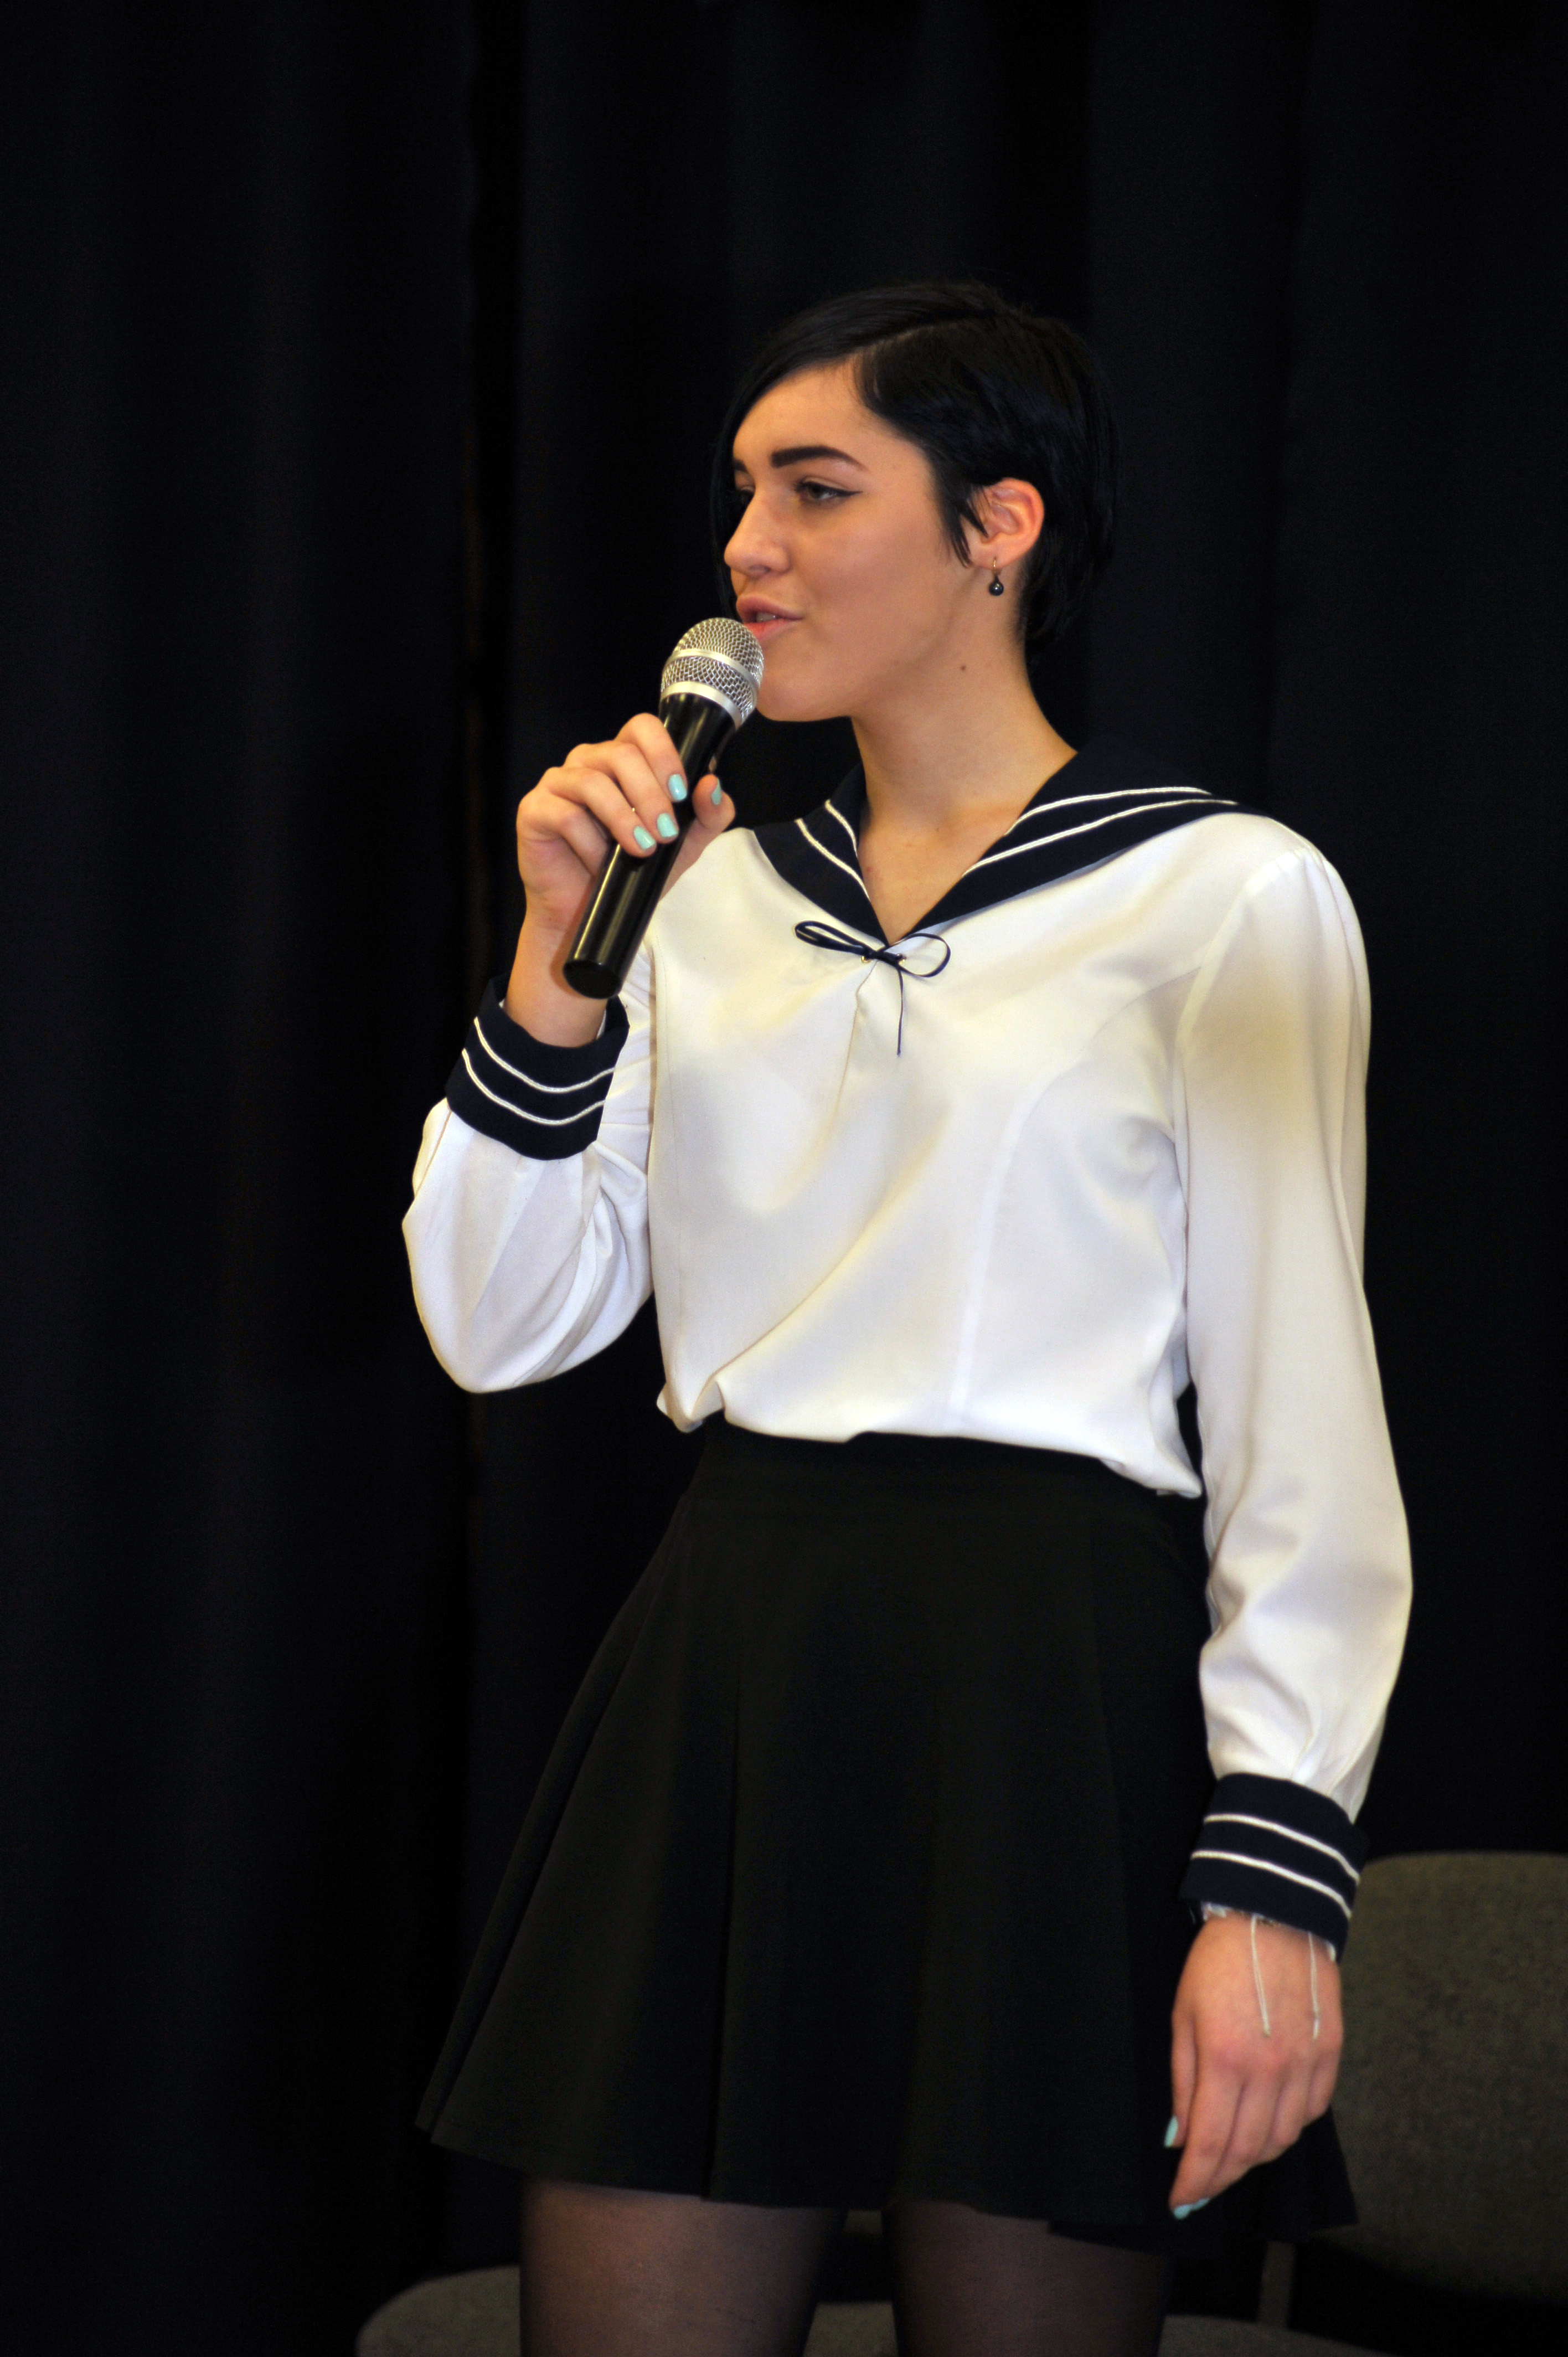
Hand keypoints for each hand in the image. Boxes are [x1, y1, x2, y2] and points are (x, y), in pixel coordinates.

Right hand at [506, 712, 734, 1042]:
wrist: (588, 916)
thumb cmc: (631, 873)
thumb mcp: (682, 846)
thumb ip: (706, 816)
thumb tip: (712, 784)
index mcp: (622, 760)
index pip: (642, 728)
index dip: (664, 754)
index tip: (680, 793)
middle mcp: (588, 763)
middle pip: (620, 754)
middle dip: (650, 795)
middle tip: (665, 832)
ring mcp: (558, 784)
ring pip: (592, 782)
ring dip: (623, 818)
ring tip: (641, 849)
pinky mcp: (534, 811)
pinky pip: (566, 815)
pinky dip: (590, 843)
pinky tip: (601, 863)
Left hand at [1167, 1914, 1340, 2210]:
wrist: (1274, 1914)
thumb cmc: (1217, 1962)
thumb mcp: (1183, 2015)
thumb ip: (1183, 2081)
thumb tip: (1180, 2137)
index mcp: (1226, 2059)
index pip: (1211, 2144)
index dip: (1195, 2181)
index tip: (1180, 2201)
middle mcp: (1270, 2071)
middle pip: (1248, 2150)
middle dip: (1221, 2177)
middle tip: (1203, 2186)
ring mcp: (1306, 2065)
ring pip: (1283, 2138)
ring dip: (1255, 2155)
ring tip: (1232, 2154)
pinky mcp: (1330, 2055)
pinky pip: (1311, 2112)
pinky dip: (1289, 2127)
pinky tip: (1269, 2122)